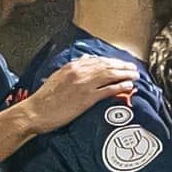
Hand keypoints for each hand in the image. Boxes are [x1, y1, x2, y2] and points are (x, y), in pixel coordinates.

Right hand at [20, 57, 138, 133]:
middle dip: (122, 66)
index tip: (120, 63)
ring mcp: (84, 85)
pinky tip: (129, 86)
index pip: (97, 60)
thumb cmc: (44, 99)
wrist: (36, 112)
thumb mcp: (57, 77)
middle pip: (107, 66)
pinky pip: (108, 90)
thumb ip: (72, 69)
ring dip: (125, 74)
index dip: (111, 61)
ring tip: (135, 75)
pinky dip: (120, 87)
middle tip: (133, 68)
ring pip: (110, 75)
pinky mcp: (86, 98)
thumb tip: (86, 60)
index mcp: (71, 66)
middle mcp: (79, 72)